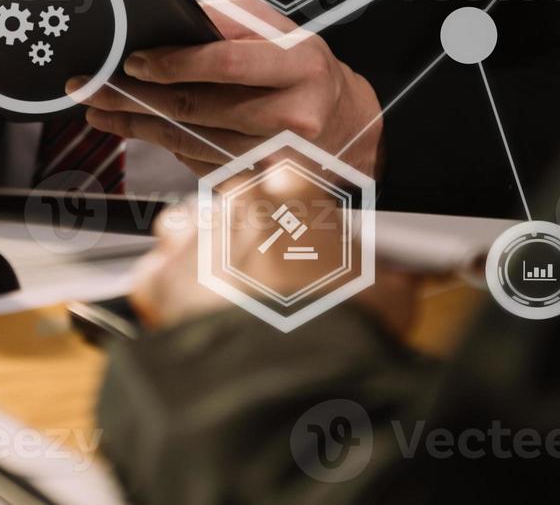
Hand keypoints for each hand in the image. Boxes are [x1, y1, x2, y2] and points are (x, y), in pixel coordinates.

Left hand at [71, 0, 383, 177]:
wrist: (348, 125)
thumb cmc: (305, 69)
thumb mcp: (278, 31)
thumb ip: (225, 23)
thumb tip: (163, 25)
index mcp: (299, 64)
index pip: (226, 64)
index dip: (173, 64)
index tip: (132, 61)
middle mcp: (293, 115)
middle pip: (198, 108)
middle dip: (135, 97)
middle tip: (93, 87)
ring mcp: (277, 157)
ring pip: (191, 141)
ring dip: (138, 126)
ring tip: (101, 109)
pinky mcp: (262, 184)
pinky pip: (199, 163)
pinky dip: (164, 144)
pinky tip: (135, 129)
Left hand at [130, 183, 421, 337]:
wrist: (286, 379)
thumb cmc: (341, 330)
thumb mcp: (389, 295)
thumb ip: (389, 272)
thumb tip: (402, 274)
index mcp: (297, 194)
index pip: (288, 180)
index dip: (295, 212)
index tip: (302, 237)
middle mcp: (240, 205)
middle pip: (236, 203)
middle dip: (248, 231)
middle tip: (268, 274)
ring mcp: (197, 237)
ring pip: (188, 227)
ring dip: (201, 250)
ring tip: (222, 291)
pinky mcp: (162, 277)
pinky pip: (157, 274)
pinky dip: (168, 294)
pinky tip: (191, 318)